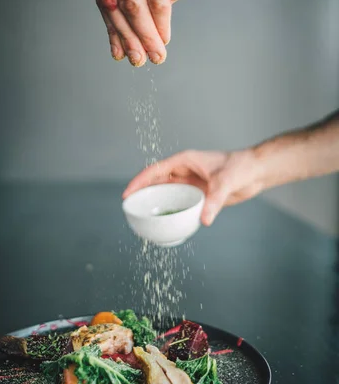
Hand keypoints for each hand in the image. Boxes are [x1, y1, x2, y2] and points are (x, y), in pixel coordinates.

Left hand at [96, 0, 238, 65]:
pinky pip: (156, 1)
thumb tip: (126, 41)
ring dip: (144, 36)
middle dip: (127, 37)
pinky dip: (159, 26)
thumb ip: (139, 0)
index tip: (119, 52)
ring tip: (154, 56)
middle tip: (137, 61)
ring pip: (133, 4)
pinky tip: (164, 40)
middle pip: (114, 0)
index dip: (112, 27)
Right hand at [123, 149, 263, 225]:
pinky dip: (170, 211)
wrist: (256, 172)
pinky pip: (179, 203)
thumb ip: (214, 200)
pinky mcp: (197, 194)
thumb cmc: (241, 167)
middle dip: (142, 193)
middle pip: (156, 182)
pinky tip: (165, 222)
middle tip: (129, 208)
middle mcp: (184, 172)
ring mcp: (190, 183)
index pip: (155, 170)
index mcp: (185, 161)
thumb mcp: (226, 182)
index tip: (128, 193)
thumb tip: (204, 220)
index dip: (139, 181)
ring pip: (166, 193)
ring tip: (142, 216)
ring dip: (155, 203)